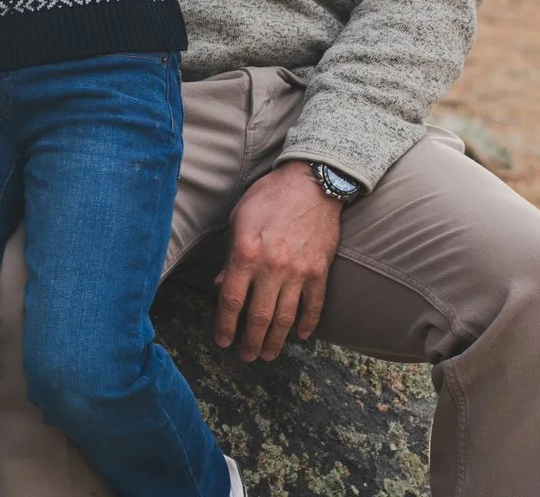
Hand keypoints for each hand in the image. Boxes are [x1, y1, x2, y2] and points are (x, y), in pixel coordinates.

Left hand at [215, 162, 341, 359]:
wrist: (312, 182)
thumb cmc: (269, 196)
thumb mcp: (238, 219)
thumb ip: (230, 256)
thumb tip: (221, 284)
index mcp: (245, 253)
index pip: (230, 299)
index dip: (225, 324)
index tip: (222, 340)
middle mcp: (271, 267)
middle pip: (258, 316)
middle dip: (250, 342)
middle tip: (246, 357)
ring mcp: (298, 271)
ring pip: (284, 317)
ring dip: (275, 341)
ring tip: (268, 355)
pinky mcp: (319, 271)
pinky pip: (313, 305)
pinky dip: (307, 324)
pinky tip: (301, 336)